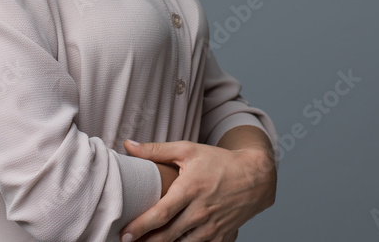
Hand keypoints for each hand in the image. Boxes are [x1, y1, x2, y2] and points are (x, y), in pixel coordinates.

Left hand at [120, 138, 275, 241]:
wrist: (255, 176)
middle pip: (166, 236)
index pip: (160, 213)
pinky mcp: (220, 237)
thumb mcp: (188, 150)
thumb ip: (156, 150)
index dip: (140, 227)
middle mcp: (201, 212)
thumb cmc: (219, 161)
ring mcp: (212, 227)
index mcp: (190, 189)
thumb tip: (127, 146)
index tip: (124, 234)